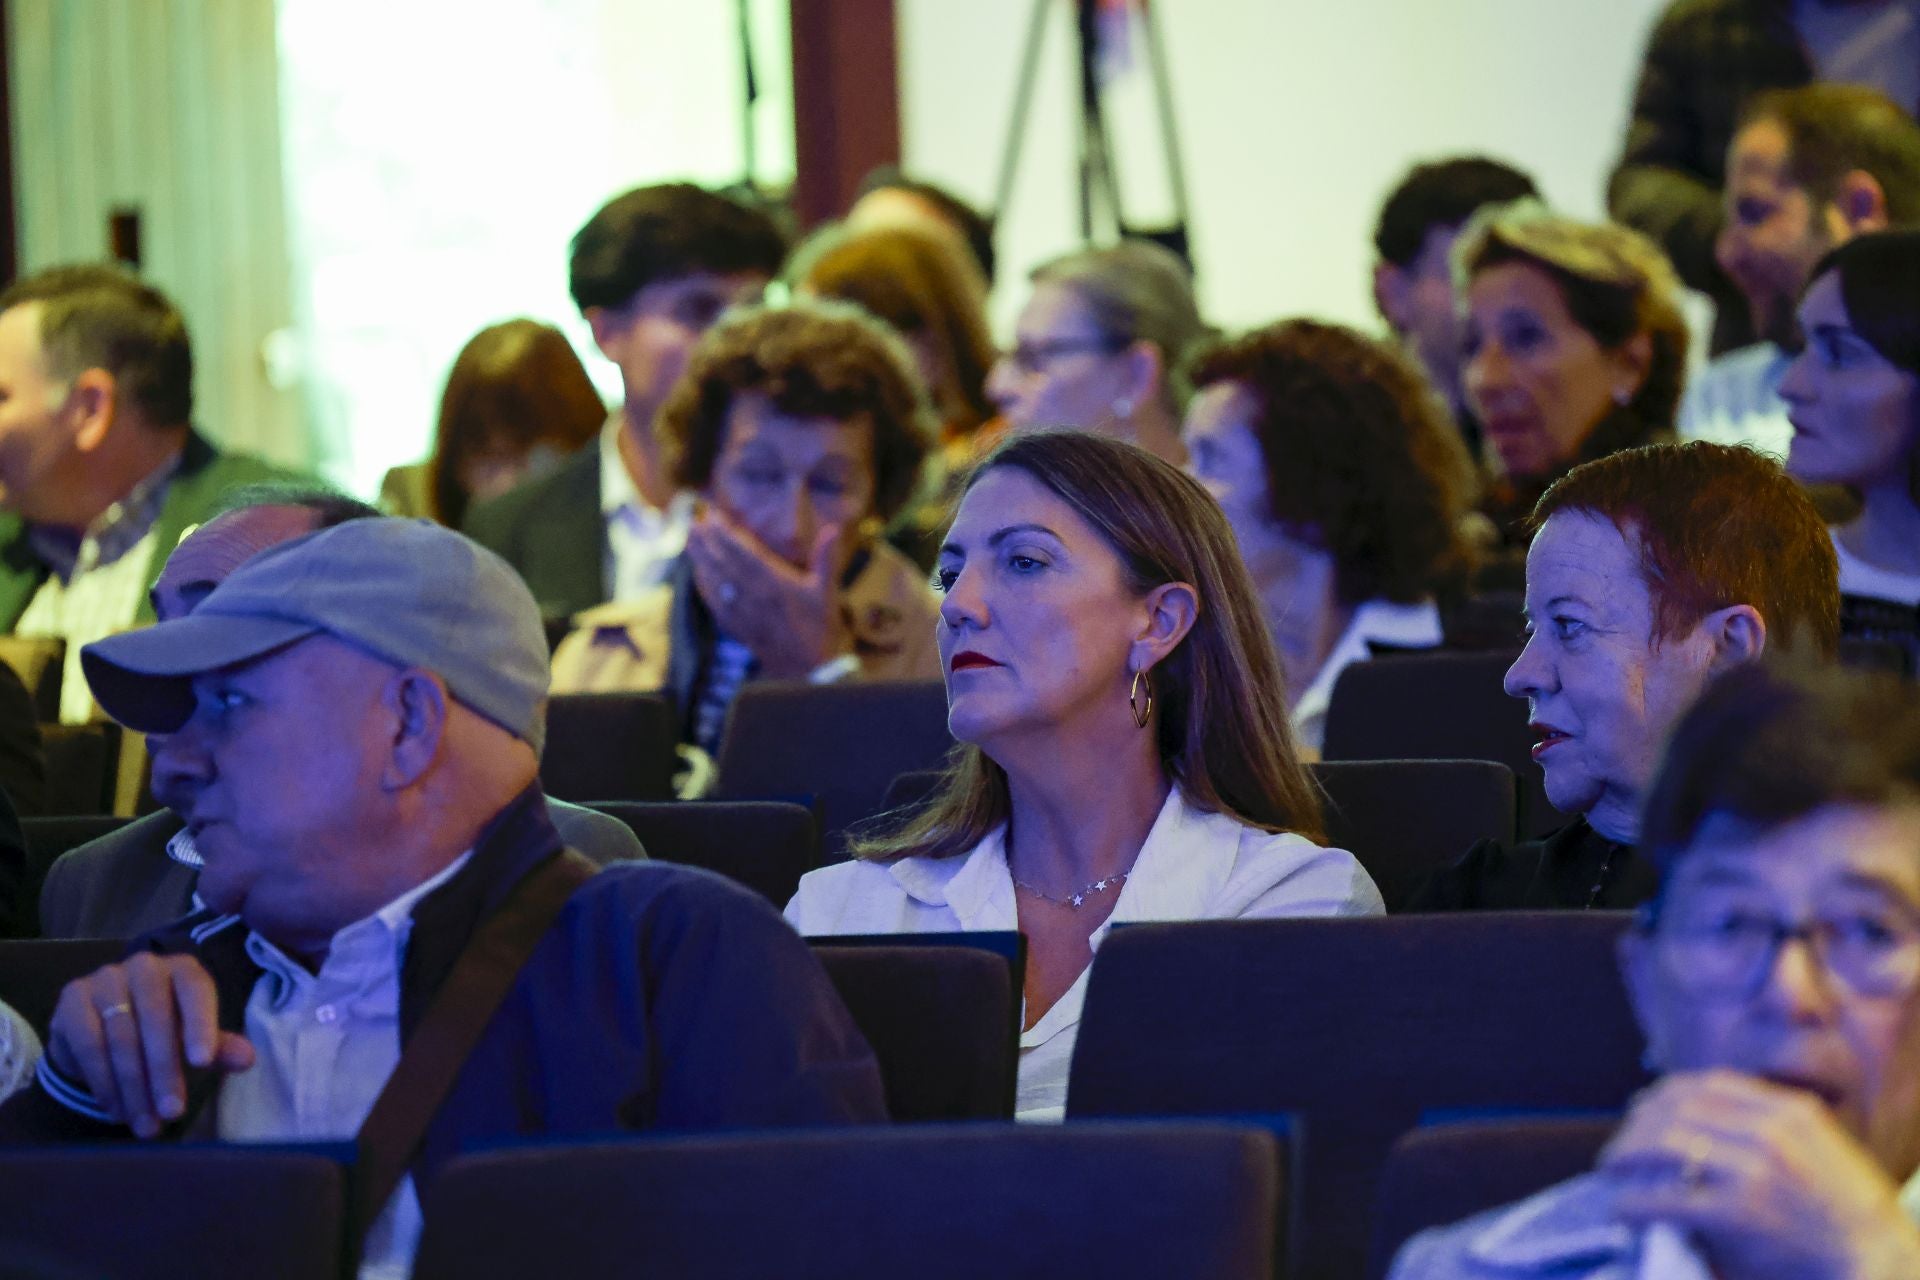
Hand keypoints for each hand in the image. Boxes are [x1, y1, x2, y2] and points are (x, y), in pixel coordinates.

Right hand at [46, 953, 254, 1138]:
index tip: (203, 1062)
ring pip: (121, 1037)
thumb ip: (219, 1047)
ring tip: (147, 1124)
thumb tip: (247, 1059)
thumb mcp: (195, 1037)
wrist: (102, 1024)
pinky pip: (89, 1045)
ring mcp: (104, 979)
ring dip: (134, 1088)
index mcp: (183, 969)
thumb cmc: (164, 1028)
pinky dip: (104, 1083)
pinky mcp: (73, 1000)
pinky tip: (117, 1109)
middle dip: (164, 1072)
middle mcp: (144, 966)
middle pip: (156, 1019)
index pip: (196, 991)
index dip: (201, 1025)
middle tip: (172, 1113)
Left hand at [685, 505, 852, 678]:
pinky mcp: (736, 626)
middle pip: (723, 563)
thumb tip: (833, 528)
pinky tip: (698, 574)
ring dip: (700, 560)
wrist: (806, 670)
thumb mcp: (826, 592)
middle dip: (706, 542)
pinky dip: (704, 586)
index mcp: (775, 584)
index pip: (743, 553)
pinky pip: (714, 602)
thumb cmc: (819, 628)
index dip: (725, 533)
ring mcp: (742, 612)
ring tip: (689, 540)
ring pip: (715, 581)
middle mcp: (754, 596)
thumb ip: (826, 559)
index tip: (713, 516)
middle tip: (692, 522)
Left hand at [1599, 1070, 1919, 1279]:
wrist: (1877, 1259)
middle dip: (1635, 1127)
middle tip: (1617, 1147)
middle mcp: (1768, 1131)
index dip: (1662, 1095)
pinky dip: (1633, 1201)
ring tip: (1608, 1171)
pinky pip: (1667, 1197)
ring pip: (1664, 1145)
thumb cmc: (1845, 1213)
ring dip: (1624, 1156)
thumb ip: (1769, 1128)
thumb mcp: (1818, 1149)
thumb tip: (1702, 1121)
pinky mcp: (1738, 1212)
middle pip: (1675, 1109)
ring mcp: (1753, 1170)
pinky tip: (1622, 1208)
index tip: (1640, 1109)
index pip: (1704, 1085)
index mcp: (1787, 1112)